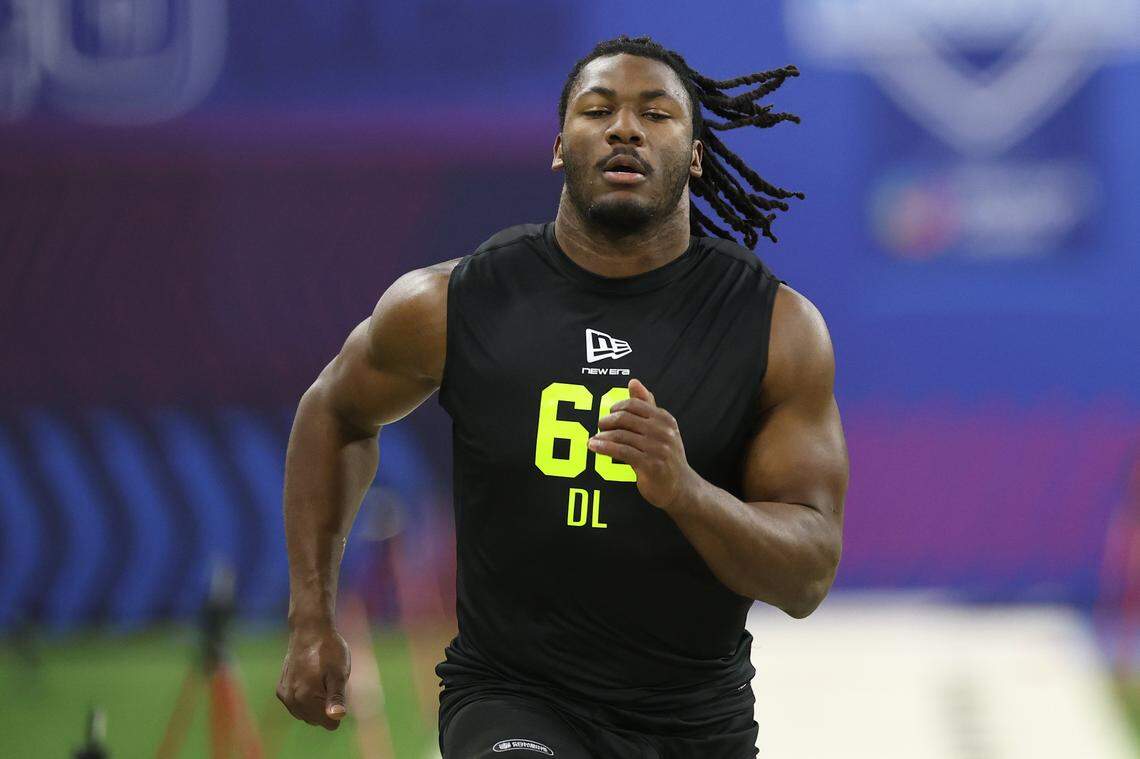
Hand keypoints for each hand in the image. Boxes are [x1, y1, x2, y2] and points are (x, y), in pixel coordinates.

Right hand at [276, 620, 350, 729]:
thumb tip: (338, 717)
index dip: (338, 708)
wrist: (309, 630)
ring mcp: (284, 694)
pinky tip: (311, 680)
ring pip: (306, 714)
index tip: (338, 688)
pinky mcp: (281, 688)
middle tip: (330, 681)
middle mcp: (291, 700)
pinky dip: (305, 699)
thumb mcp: (339, 673)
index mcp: (306, 698)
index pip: (329, 723)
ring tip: (321, 679)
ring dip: (315, 703)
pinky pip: (296, 705)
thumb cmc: (329, 650)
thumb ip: (337, 697)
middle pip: (316, 719)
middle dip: (326, 706)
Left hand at [588, 377, 699, 511]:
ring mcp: (658, 448)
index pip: (634, 404)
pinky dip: (604, 448)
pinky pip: (621, 451)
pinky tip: (594, 447)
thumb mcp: (660, 429)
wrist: (680, 488)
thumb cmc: (666, 456)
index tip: (608, 415)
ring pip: (621, 435)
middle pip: (625, 418)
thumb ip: (646, 405)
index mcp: (665, 419)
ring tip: (593, 440)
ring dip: (603, 437)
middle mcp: (664, 431)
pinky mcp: (651, 464)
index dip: (616, 408)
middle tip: (599, 427)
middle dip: (607, 422)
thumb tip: (633, 381)